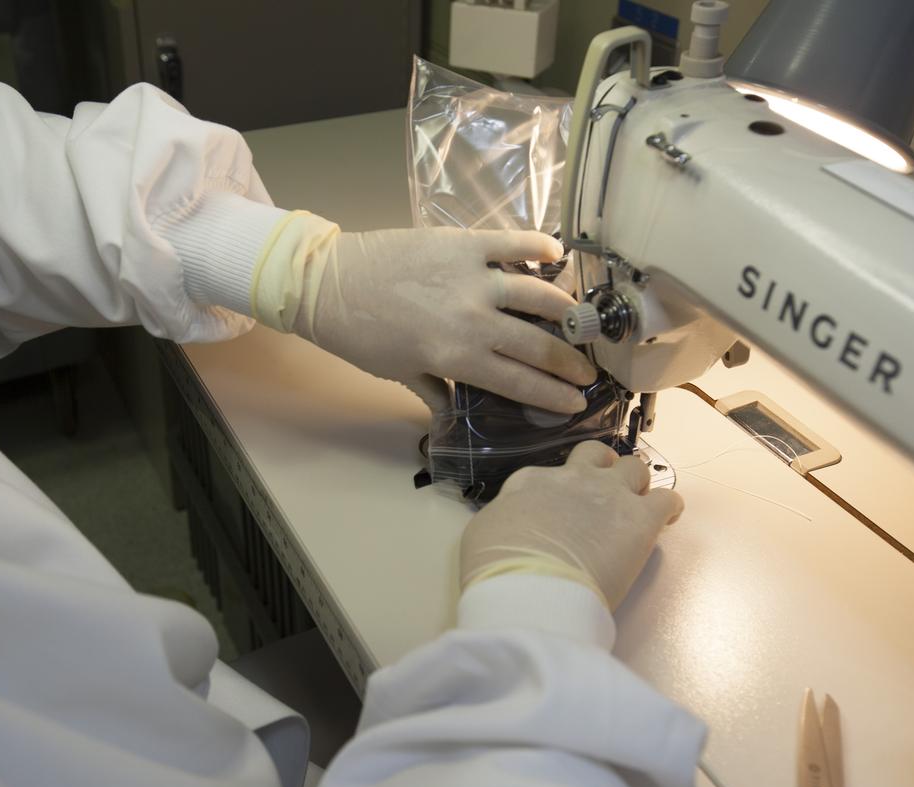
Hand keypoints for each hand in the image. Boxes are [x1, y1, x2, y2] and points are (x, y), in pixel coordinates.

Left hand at [252, 219, 595, 412]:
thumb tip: (453, 416)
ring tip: (578, 320)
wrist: (327, 283)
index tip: (575, 401)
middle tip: (586, 370)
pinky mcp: (463, 243)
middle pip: (537, 344)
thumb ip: (434, 392)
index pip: (518, 381)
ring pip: (537, 294)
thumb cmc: (359, 336)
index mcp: (456, 357)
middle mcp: (473, 319)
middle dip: (568, 361)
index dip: (552, 394)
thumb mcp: (398, 373)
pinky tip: (556, 252)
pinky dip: (538, 245)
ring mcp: (471, 277)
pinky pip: (511, 242)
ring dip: (564, 309)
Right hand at [459, 441, 684, 609]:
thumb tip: (516, 523)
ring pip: (634, 468)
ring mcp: (609, 494)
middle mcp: (572, 478)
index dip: (558, 491)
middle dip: (602, 469)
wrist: (531, 589)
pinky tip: (664, 522)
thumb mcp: (483, 534)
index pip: (549, 474)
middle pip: (595, 455)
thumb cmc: (497, 569)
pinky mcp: (641, 519)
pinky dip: (668, 509)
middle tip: (603, 495)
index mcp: (531, 482)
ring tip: (635, 509)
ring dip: (635, 486)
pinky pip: (668, 499)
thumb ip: (505, 518)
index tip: (561, 511)